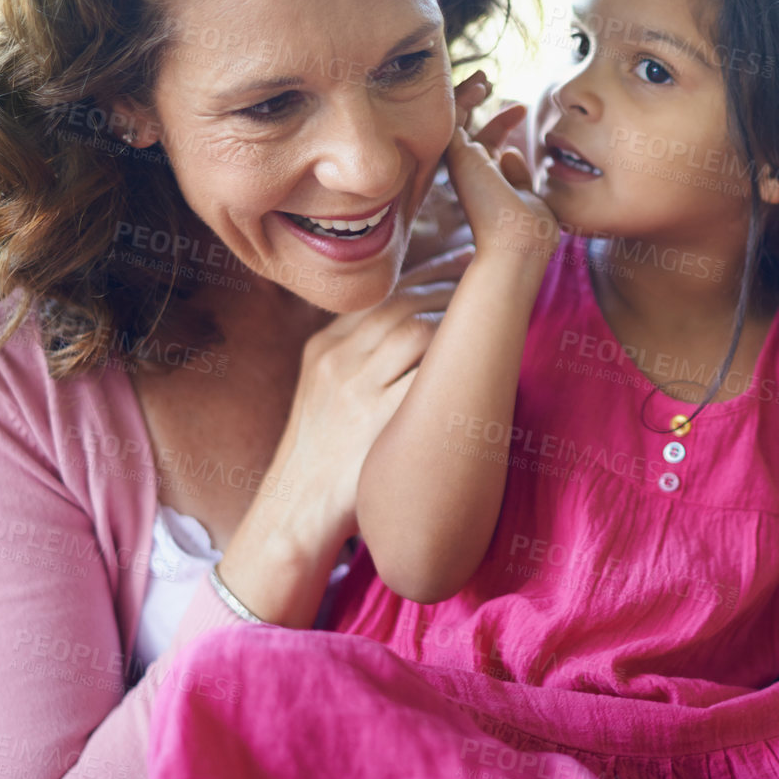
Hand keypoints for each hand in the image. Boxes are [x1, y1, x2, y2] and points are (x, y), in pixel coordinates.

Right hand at [264, 245, 475, 553]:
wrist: (293, 513)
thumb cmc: (320, 456)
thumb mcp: (320, 393)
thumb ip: (355, 357)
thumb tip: (411, 325)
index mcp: (323, 347)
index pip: (379, 296)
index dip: (425, 277)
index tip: (458, 265)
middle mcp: (336, 360)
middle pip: (401, 305)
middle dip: (448, 288)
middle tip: (483, 281)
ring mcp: (355, 390)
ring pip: (415, 332)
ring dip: (456, 323)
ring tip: (485, 321)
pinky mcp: (375, 422)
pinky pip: (425, 378)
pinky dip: (454, 365)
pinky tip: (478, 365)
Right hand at [439, 72, 556, 273]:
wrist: (520, 243)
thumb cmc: (531, 229)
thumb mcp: (528, 196)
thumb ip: (518, 176)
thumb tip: (512, 154)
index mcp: (486, 184)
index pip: (488, 147)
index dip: (503, 124)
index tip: (522, 109)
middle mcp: (470, 174)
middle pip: (470, 130)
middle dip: (476, 102)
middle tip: (487, 78)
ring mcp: (462, 164)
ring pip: (457, 122)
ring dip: (466, 95)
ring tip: (482, 76)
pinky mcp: (459, 155)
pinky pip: (455, 118)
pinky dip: (462, 99)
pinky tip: (477, 84)